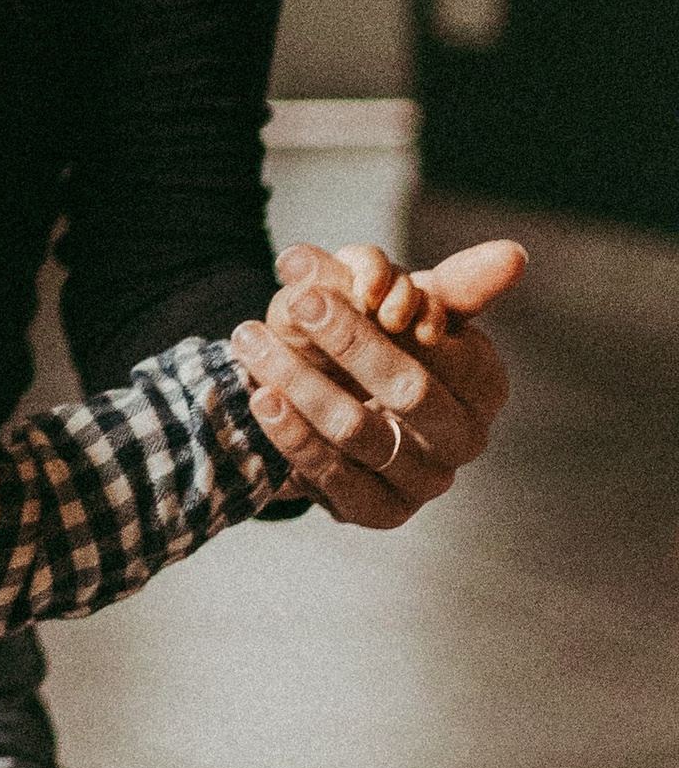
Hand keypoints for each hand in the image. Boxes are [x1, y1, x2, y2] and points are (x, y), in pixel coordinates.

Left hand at [230, 237, 524, 528]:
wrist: (327, 401)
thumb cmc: (376, 344)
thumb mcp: (409, 304)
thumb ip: (452, 282)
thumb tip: (514, 255)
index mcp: (486, 386)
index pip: (454, 352)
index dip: (407, 315)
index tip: (358, 284)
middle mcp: (465, 440)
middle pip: (408, 390)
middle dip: (350, 341)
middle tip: (300, 301)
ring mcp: (425, 483)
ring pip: (359, 431)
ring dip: (301, 382)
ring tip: (252, 342)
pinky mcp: (379, 512)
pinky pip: (331, 475)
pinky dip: (291, 434)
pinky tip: (261, 397)